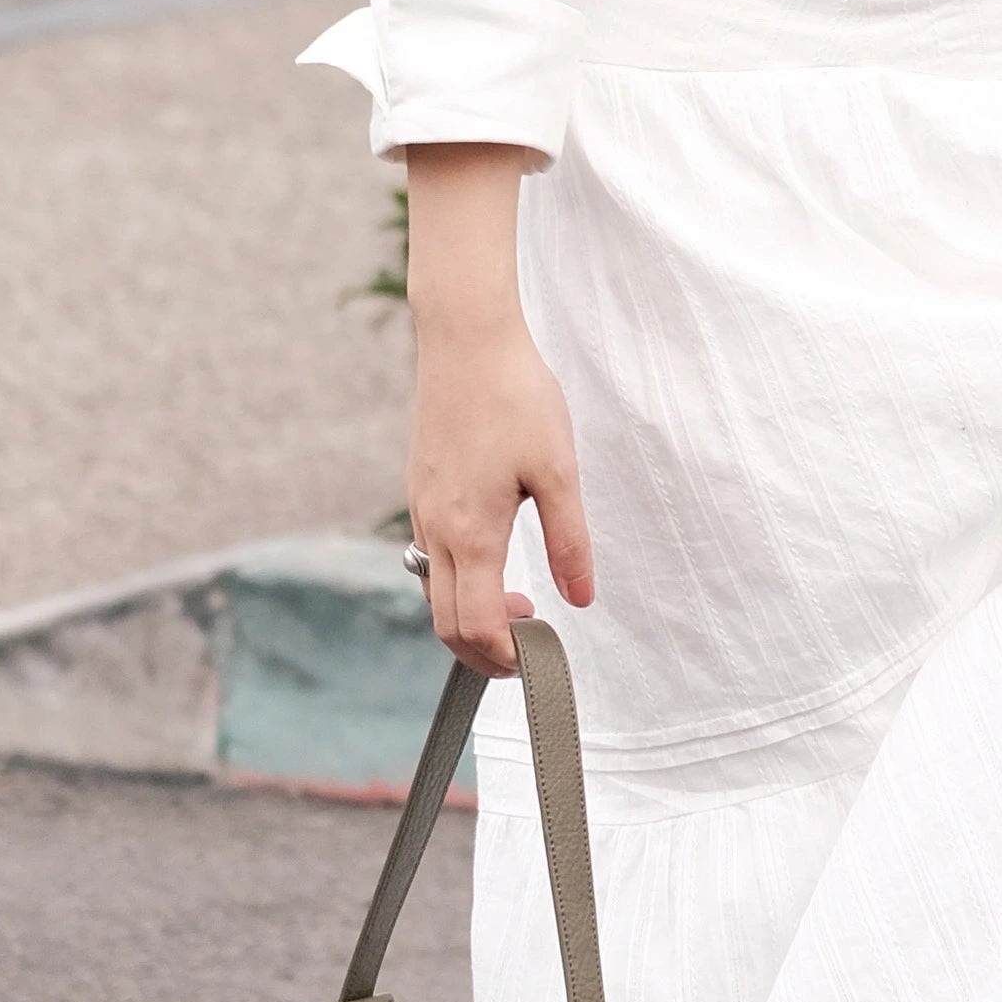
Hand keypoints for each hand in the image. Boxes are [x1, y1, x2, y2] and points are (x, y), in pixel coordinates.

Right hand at [402, 144, 592, 665]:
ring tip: (522, 609)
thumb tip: (580, 597)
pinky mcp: (421, 491)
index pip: (477, 626)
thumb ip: (569, 541)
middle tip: (531, 652)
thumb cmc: (516, 397)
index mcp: (472, 532)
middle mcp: (437, 529)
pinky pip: (432, 558)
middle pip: (446, 623)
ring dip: (472, 616)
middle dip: (484, 653)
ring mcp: (423, 511)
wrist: (465, 340)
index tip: (538, 661)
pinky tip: (496, 561)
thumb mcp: (559, 470)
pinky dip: (460, 582)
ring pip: (436, 592)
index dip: (505, 658)